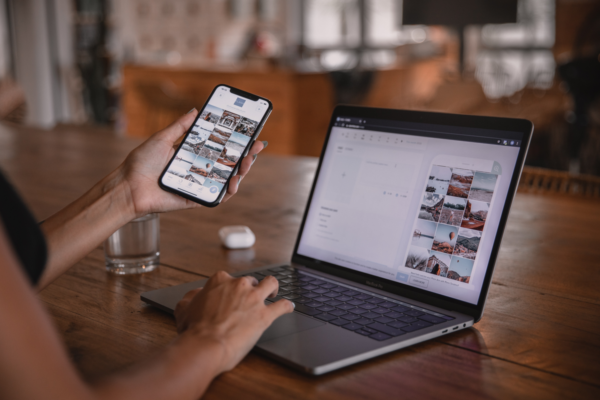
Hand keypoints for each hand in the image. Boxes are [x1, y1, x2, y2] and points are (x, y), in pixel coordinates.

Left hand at [118, 110, 265, 216]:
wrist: (128, 186)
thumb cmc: (141, 163)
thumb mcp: (162, 138)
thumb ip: (180, 126)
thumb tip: (195, 110)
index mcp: (193, 155)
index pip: (220, 147)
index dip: (236, 142)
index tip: (250, 133)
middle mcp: (199, 170)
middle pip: (228, 163)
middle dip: (246, 155)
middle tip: (256, 146)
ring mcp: (199, 185)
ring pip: (227, 180)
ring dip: (241, 171)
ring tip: (247, 162)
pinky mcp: (196, 199)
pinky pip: (217, 197)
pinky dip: (228, 191)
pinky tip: (234, 182)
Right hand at [174, 272, 293, 372]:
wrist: (205, 345)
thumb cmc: (194, 330)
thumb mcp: (184, 308)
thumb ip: (192, 297)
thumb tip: (196, 295)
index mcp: (220, 281)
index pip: (229, 279)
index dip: (230, 288)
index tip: (230, 295)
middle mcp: (239, 285)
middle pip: (250, 281)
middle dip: (251, 289)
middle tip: (249, 299)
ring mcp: (254, 299)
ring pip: (271, 284)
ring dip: (273, 288)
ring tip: (273, 293)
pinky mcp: (265, 315)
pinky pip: (282, 306)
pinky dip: (287, 306)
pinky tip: (289, 307)